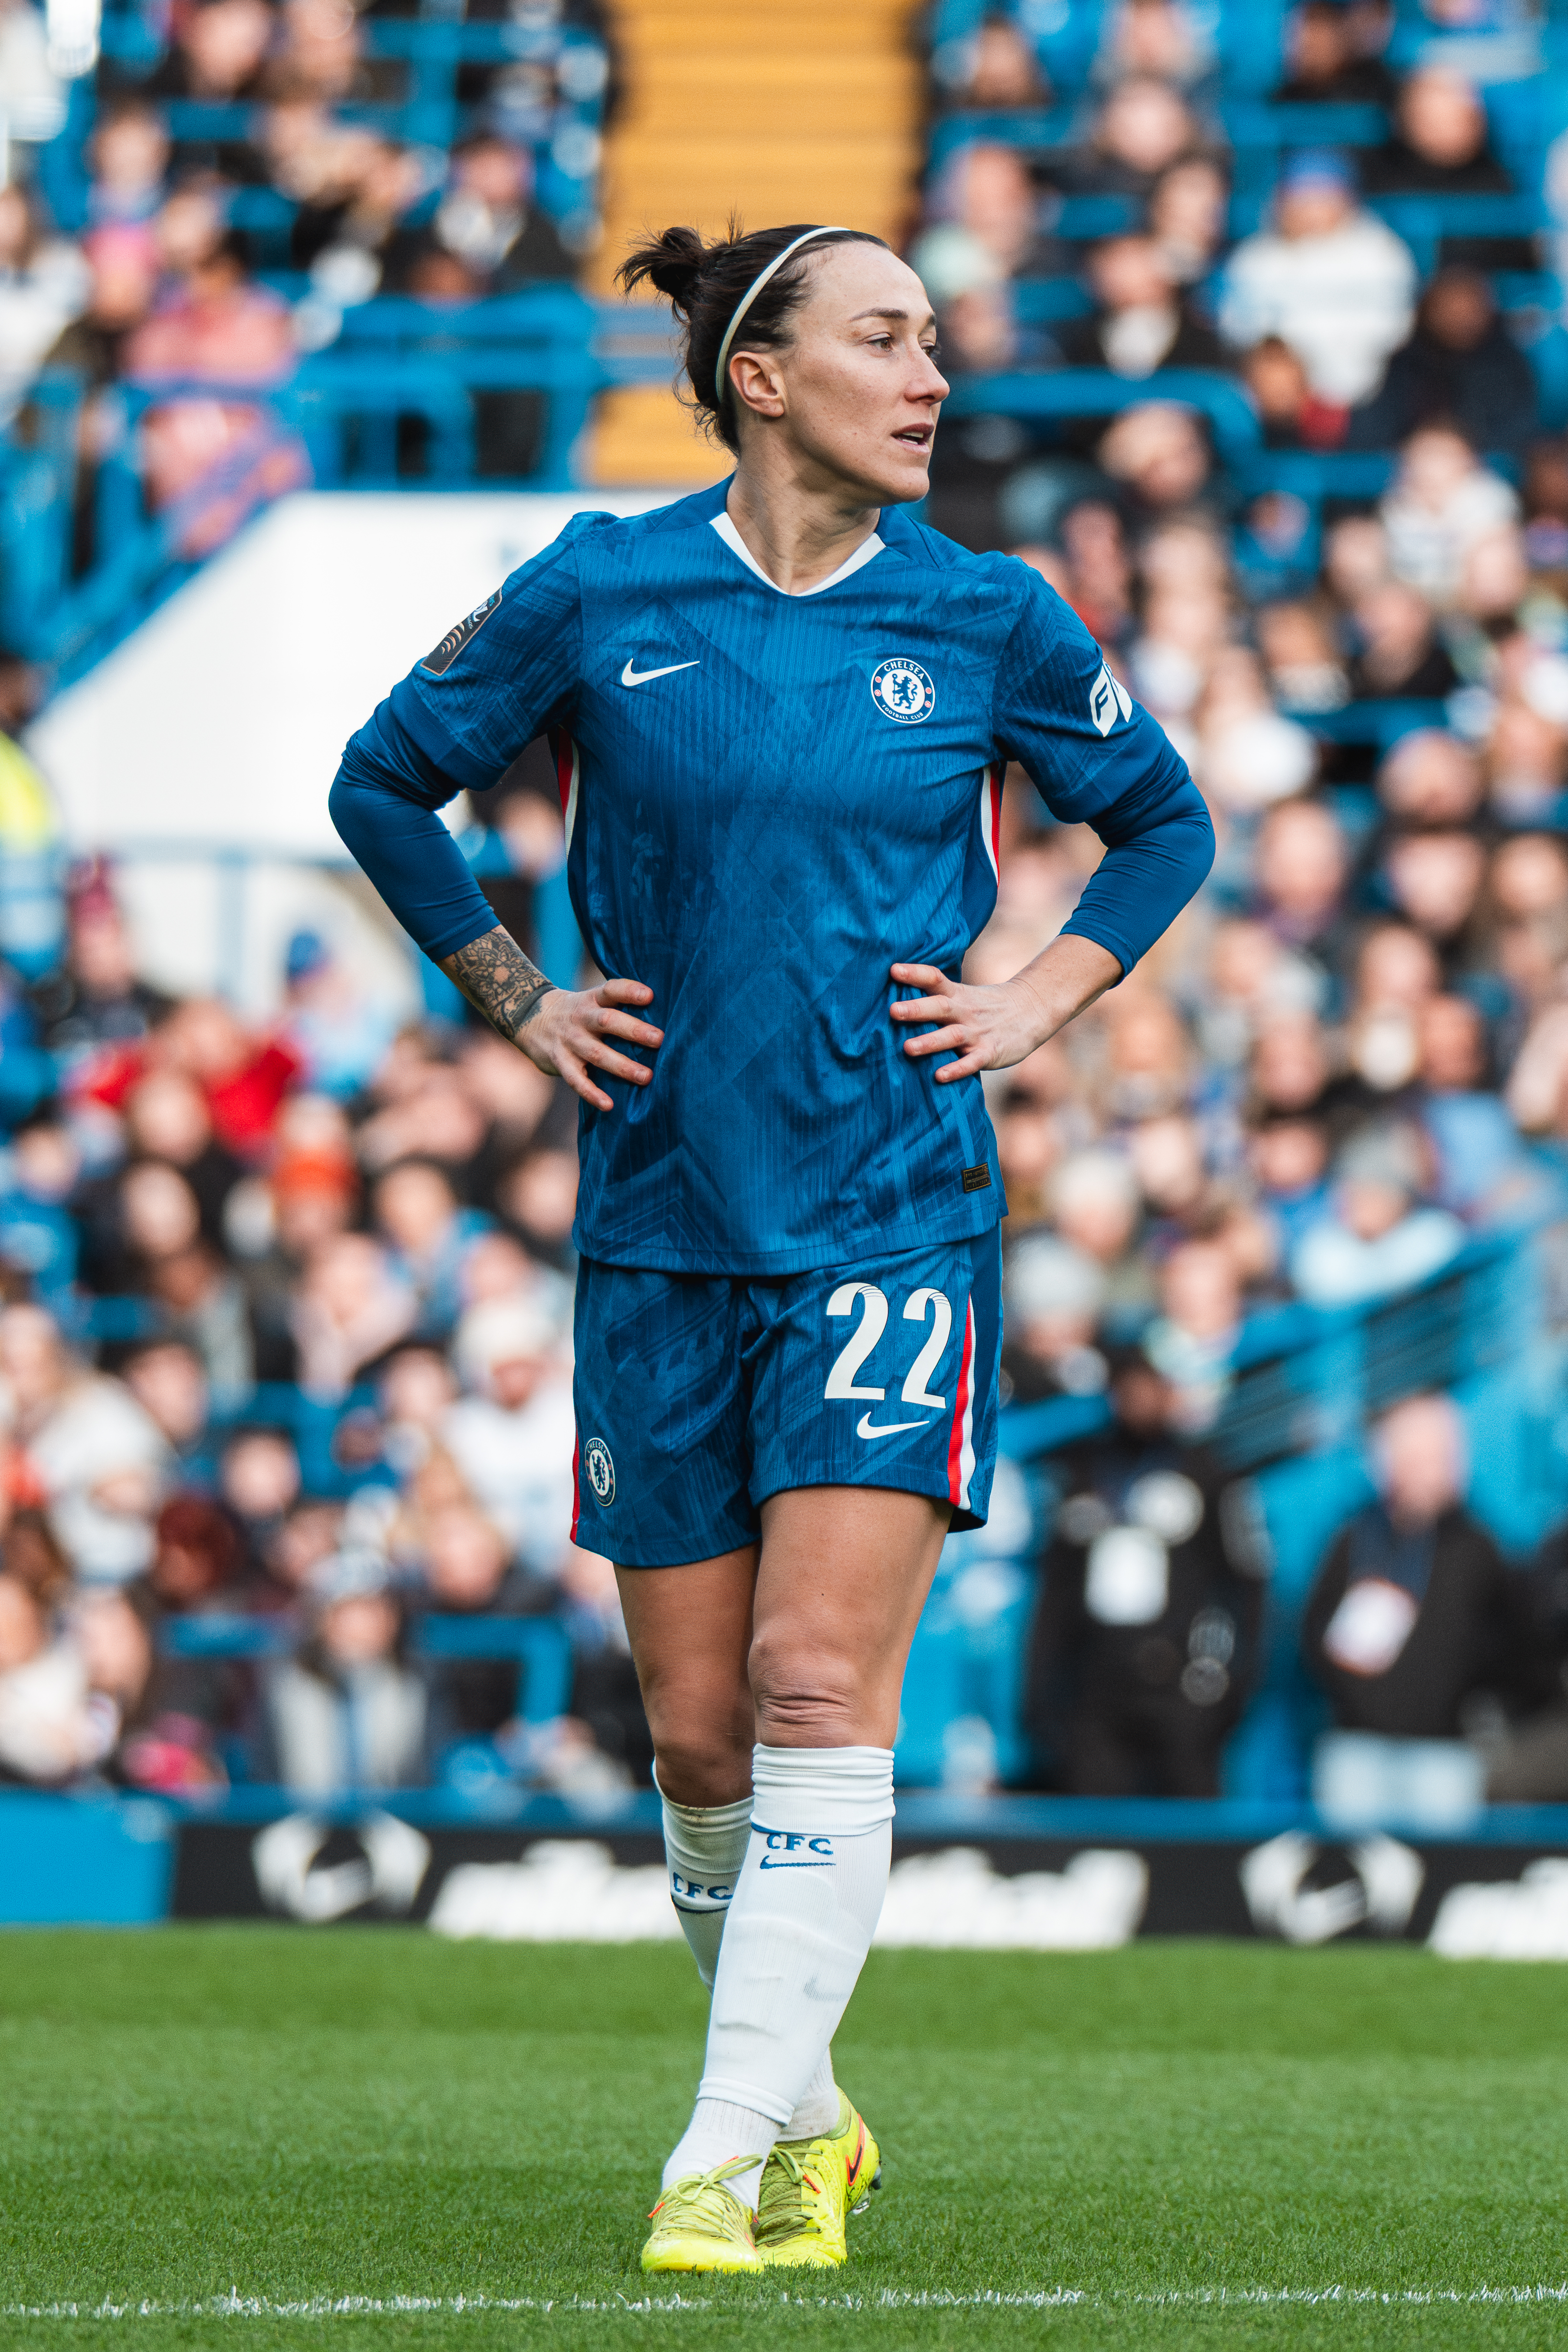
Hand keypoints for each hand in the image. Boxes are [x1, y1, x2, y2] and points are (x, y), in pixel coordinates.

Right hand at [520, 977, 663, 1111]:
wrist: (529, 1018)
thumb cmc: (578, 1013)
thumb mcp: (591, 1002)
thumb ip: (617, 1009)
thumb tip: (664, 1021)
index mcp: (591, 1000)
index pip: (610, 990)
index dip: (628, 991)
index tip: (649, 996)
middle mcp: (580, 1018)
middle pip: (607, 1021)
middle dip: (633, 1030)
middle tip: (659, 1039)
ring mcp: (569, 1040)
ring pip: (596, 1053)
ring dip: (622, 1065)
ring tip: (646, 1076)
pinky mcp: (560, 1061)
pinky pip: (576, 1080)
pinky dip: (591, 1093)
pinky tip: (609, 1105)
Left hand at [889, 936, 1121, 1082]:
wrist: (1033, 1010)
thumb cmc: (986, 1006)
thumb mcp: (963, 995)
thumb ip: (935, 997)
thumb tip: (892, 998)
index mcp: (957, 995)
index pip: (935, 978)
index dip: (915, 973)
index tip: (893, 969)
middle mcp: (965, 1012)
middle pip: (940, 1007)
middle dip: (916, 1009)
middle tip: (892, 1010)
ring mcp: (978, 1033)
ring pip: (952, 1036)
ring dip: (930, 1042)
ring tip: (906, 1048)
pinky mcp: (990, 1053)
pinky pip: (972, 1062)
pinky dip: (956, 1069)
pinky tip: (939, 1076)